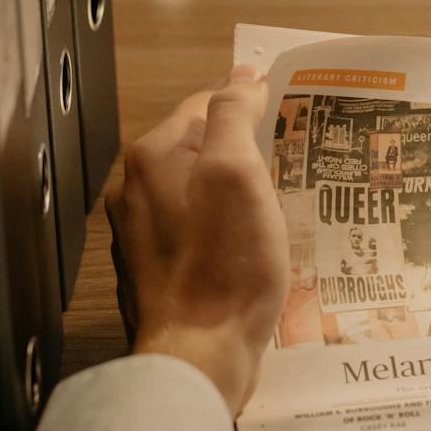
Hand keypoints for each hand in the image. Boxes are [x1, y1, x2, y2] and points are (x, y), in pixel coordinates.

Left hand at [107, 65, 287, 414]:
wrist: (199, 358)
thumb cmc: (225, 264)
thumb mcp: (238, 173)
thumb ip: (235, 114)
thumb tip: (243, 73)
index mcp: (151, 158)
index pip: (207, 104)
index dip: (252, 105)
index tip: (293, 117)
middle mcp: (136, 191)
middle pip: (202, 149)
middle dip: (247, 153)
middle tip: (294, 165)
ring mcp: (142, 236)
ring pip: (200, 194)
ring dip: (238, 195)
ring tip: (282, 208)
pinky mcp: (157, 274)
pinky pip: (198, 234)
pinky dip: (226, 233)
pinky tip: (254, 250)